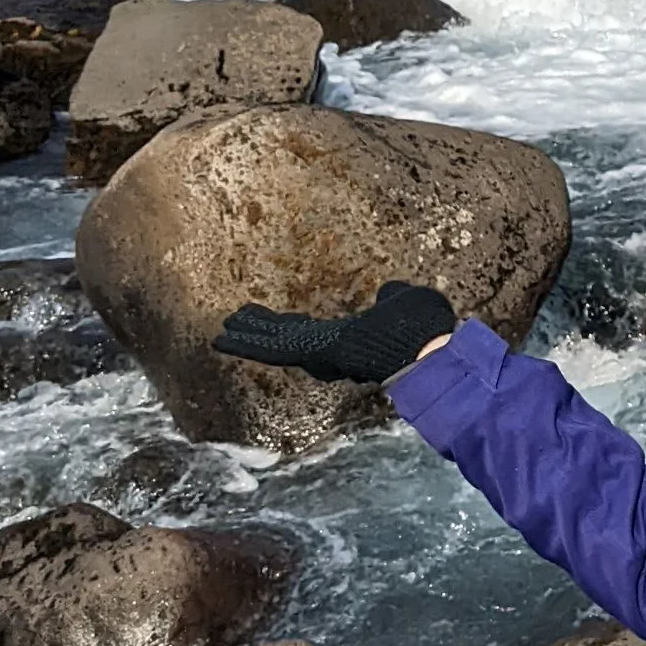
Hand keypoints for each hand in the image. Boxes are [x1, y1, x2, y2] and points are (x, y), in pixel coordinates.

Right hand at [215, 280, 458, 381]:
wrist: (425, 349)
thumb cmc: (422, 328)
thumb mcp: (405, 302)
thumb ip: (392, 297)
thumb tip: (389, 291)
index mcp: (352, 339)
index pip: (317, 334)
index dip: (297, 329)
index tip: (284, 324)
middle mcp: (331, 351)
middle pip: (288, 339)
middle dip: (265, 332)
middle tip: (240, 324)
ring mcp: (318, 354)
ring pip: (275, 344)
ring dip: (248, 336)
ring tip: (222, 329)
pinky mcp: (308, 352)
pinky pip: (272, 349)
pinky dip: (246, 343)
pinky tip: (221, 338)